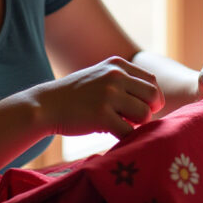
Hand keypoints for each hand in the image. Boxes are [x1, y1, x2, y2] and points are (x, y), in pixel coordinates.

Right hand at [32, 56, 164, 138]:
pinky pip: (128, 131)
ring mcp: (108, 95)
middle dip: (149, 111)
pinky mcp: (102, 116)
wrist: (46, 105)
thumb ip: (124, 81)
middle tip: (135, 120)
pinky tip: (113, 134)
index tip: (141, 109)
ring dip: (137, 125)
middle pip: (153, 96)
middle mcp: (115, 76)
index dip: (152, 99)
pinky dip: (126, 137)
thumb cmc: (76, 95)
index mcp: (117, 65)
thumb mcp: (100, 76)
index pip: (152, 81)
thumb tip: (156, 99)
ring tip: (122, 125)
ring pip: (145, 114)